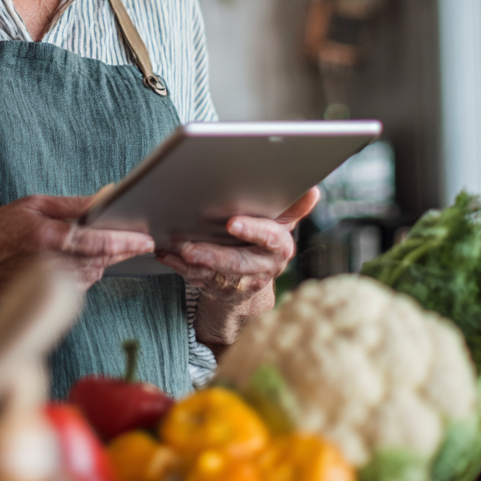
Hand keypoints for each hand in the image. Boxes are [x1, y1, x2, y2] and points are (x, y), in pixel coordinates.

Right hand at [0, 194, 155, 296]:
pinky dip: (90, 267)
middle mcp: (52, 266)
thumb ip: (72, 205)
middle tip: (135, 233)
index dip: (124, 242)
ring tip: (104, 239)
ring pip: (96, 272)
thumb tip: (105, 198)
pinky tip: (81, 255)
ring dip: (105, 257)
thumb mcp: (33, 205)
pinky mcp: (52, 296)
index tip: (146, 239)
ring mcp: (52, 286)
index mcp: (48, 239)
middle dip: (121, 247)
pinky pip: (84, 282)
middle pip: (102, 260)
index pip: (96, 242)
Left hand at [156, 187, 320, 352]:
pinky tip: (167, 254)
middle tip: (191, 248)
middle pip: (238, 263)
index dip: (253, 231)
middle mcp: (263, 267)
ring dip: (191, 263)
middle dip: (213, 256)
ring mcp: (242, 282)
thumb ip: (292, 206)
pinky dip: (180, 267)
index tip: (232, 223)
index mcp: (279, 247)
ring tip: (175, 250)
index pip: (270, 238)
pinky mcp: (221, 289)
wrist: (257, 274)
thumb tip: (313, 191)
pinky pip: (198, 279)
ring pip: (215, 275)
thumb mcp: (281, 221)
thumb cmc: (265, 238)